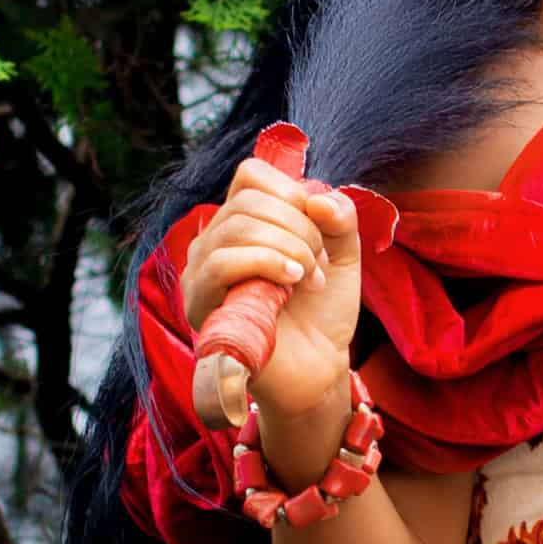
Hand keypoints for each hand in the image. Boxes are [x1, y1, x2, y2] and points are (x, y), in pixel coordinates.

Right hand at [183, 137, 362, 467]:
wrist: (318, 368)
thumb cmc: (322, 312)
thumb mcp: (342, 253)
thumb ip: (340, 215)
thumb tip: (317, 196)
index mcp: (243, 222)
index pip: (251, 175)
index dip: (290, 190)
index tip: (319, 225)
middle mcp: (214, 241)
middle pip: (248, 201)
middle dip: (299, 227)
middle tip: (319, 264)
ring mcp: (200, 272)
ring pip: (237, 227)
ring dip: (289, 247)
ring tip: (311, 279)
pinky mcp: (200, 303)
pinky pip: (221, 262)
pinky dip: (267, 262)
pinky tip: (294, 281)